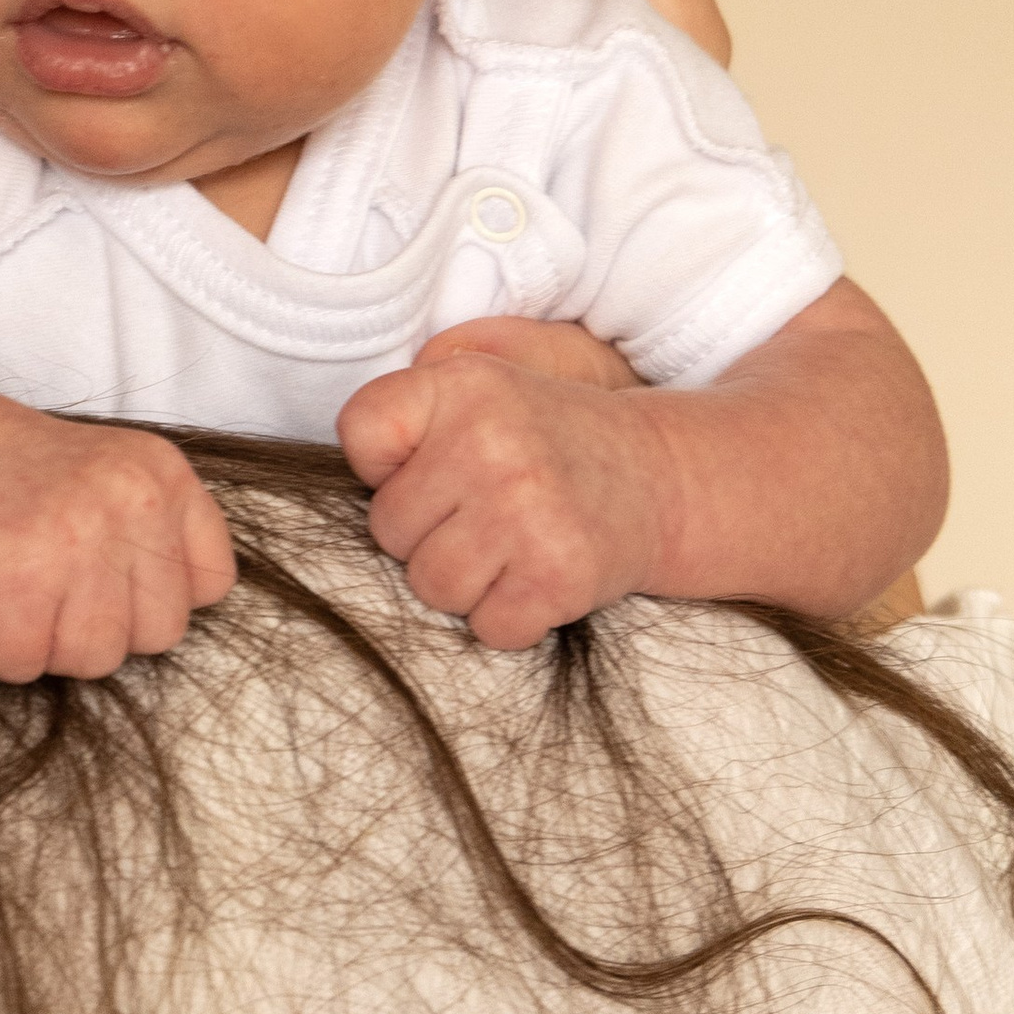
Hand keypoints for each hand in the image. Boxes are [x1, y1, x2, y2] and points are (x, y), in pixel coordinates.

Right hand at [0, 393, 236, 682]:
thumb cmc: (12, 473)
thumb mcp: (111, 474)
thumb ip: (158, 533)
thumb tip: (175, 615)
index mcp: (162, 475)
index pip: (211, 584)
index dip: (154, 595)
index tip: (107, 574)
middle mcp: (129, 503)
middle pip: (158, 633)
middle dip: (102, 625)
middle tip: (49, 579)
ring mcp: (72, 541)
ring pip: (95, 658)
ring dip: (45, 639)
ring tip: (13, 584)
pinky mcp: (11, 581)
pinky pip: (21, 664)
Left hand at [337, 335, 672, 647]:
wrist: (658, 477)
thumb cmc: (545, 442)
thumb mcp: (480, 391)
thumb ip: (406, 415)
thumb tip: (355, 473)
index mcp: (464, 385)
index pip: (361, 432)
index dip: (384, 467)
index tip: (434, 467)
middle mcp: (491, 441)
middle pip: (388, 529)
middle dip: (427, 535)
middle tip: (486, 512)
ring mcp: (525, 510)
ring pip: (431, 586)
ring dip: (465, 583)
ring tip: (510, 546)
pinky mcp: (558, 574)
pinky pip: (487, 628)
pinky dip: (510, 618)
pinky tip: (538, 576)